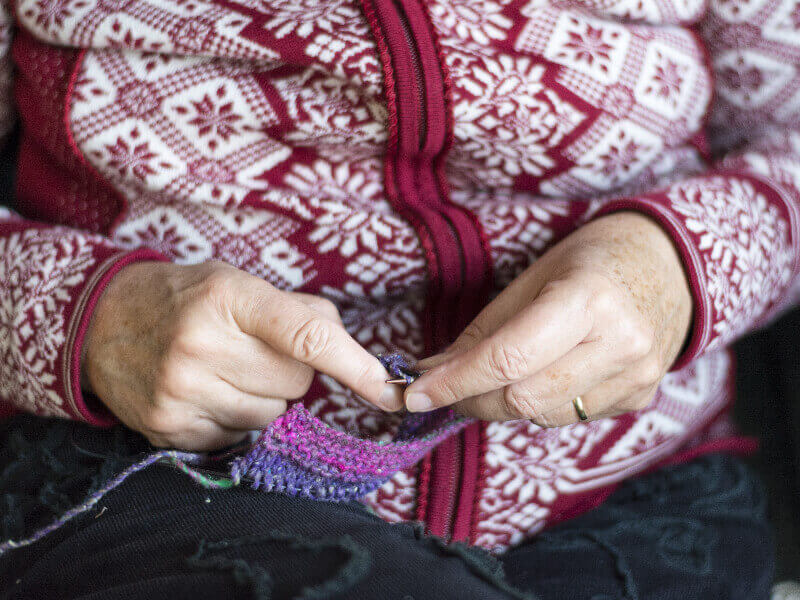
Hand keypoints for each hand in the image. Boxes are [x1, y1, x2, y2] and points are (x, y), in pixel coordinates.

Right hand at [82, 260, 401, 449]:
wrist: (101, 323)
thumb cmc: (186, 298)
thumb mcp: (238, 283)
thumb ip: (300, 311)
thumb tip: (349, 350)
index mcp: (228, 298)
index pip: (308, 337)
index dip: (356, 365)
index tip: (389, 391)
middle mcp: (201, 345)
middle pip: (297, 385)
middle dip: (291, 373)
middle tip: (257, 353)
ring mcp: (181, 392)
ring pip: (272, 416)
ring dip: (264, 399)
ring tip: (228, 371)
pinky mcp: (168, 428)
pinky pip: (238, 438)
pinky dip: (235, 419)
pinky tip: (208, 393)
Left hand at [405, 212, 692, 424]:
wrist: (672, 265)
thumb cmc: (592, 261)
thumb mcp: (534, 278)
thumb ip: (485, 330)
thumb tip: (433, 371)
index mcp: (587, 300)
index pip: (507, 358)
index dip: (455, 382)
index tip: (415, 394)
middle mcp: (620, 343)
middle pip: (522, 398)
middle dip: (472, 398)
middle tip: (446, 388)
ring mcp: (637, 375)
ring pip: (544, 415)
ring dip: (504, 404)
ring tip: (495, 378)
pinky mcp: (641, 396)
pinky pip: (571, 416)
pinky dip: (541, 404)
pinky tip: (542, 377)